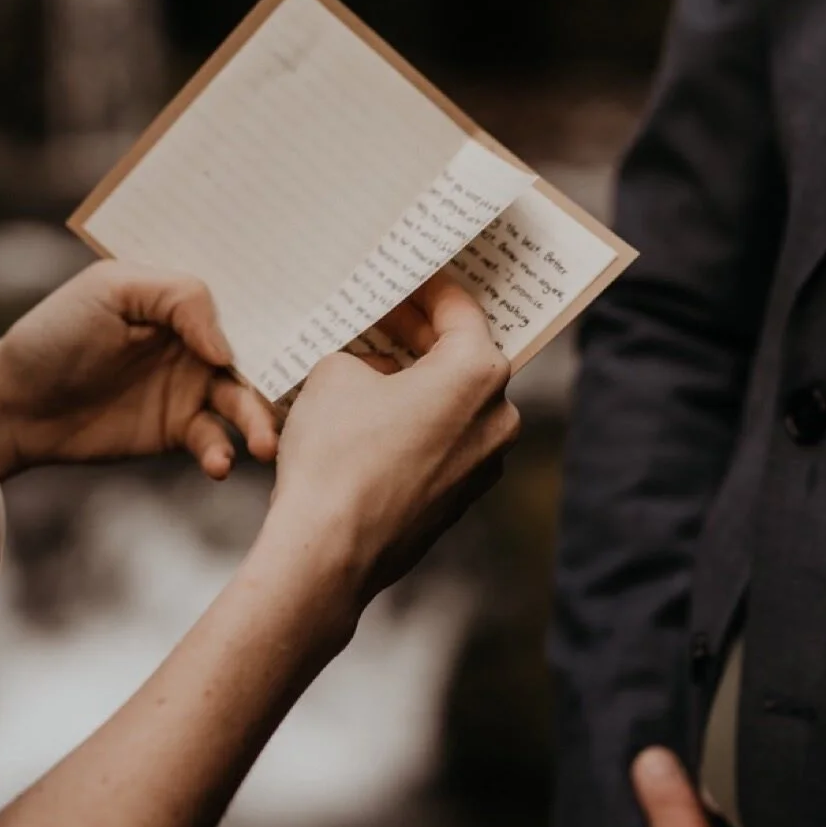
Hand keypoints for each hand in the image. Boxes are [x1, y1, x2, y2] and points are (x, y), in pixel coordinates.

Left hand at [0, 262, 277, 479]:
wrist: (15, 402)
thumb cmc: (56, 333)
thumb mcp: (112, 290)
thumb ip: (178, 298)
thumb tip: (226, 346)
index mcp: (184, 300)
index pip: (246, 302)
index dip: (280, 313)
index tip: (312, 331)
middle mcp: (196, 342)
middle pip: (257, 357)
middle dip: (282, 378)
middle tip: (301, 401)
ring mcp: (190, 388)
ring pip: (243, 403)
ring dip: (260, 423)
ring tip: (265, 445)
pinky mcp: (178, 431)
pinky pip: (215, 442)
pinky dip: (223, 452)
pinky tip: (220, 463)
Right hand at [262, 273, 520, 610]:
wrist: (328, 551)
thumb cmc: (336, 455)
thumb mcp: (336, 373)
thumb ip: (364, 355)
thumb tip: (375, 367)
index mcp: (478, 372)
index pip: (459, 309)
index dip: (426, 287)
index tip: (406, 275)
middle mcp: (497, 417)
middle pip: (462, 357)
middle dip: (420, 335)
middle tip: (383, 315)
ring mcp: (483, 463)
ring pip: (453, 403)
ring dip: (418, 381)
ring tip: (370, 364)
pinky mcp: (460, 499)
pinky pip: (442, 442)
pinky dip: (416, 423)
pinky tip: (372, 417)